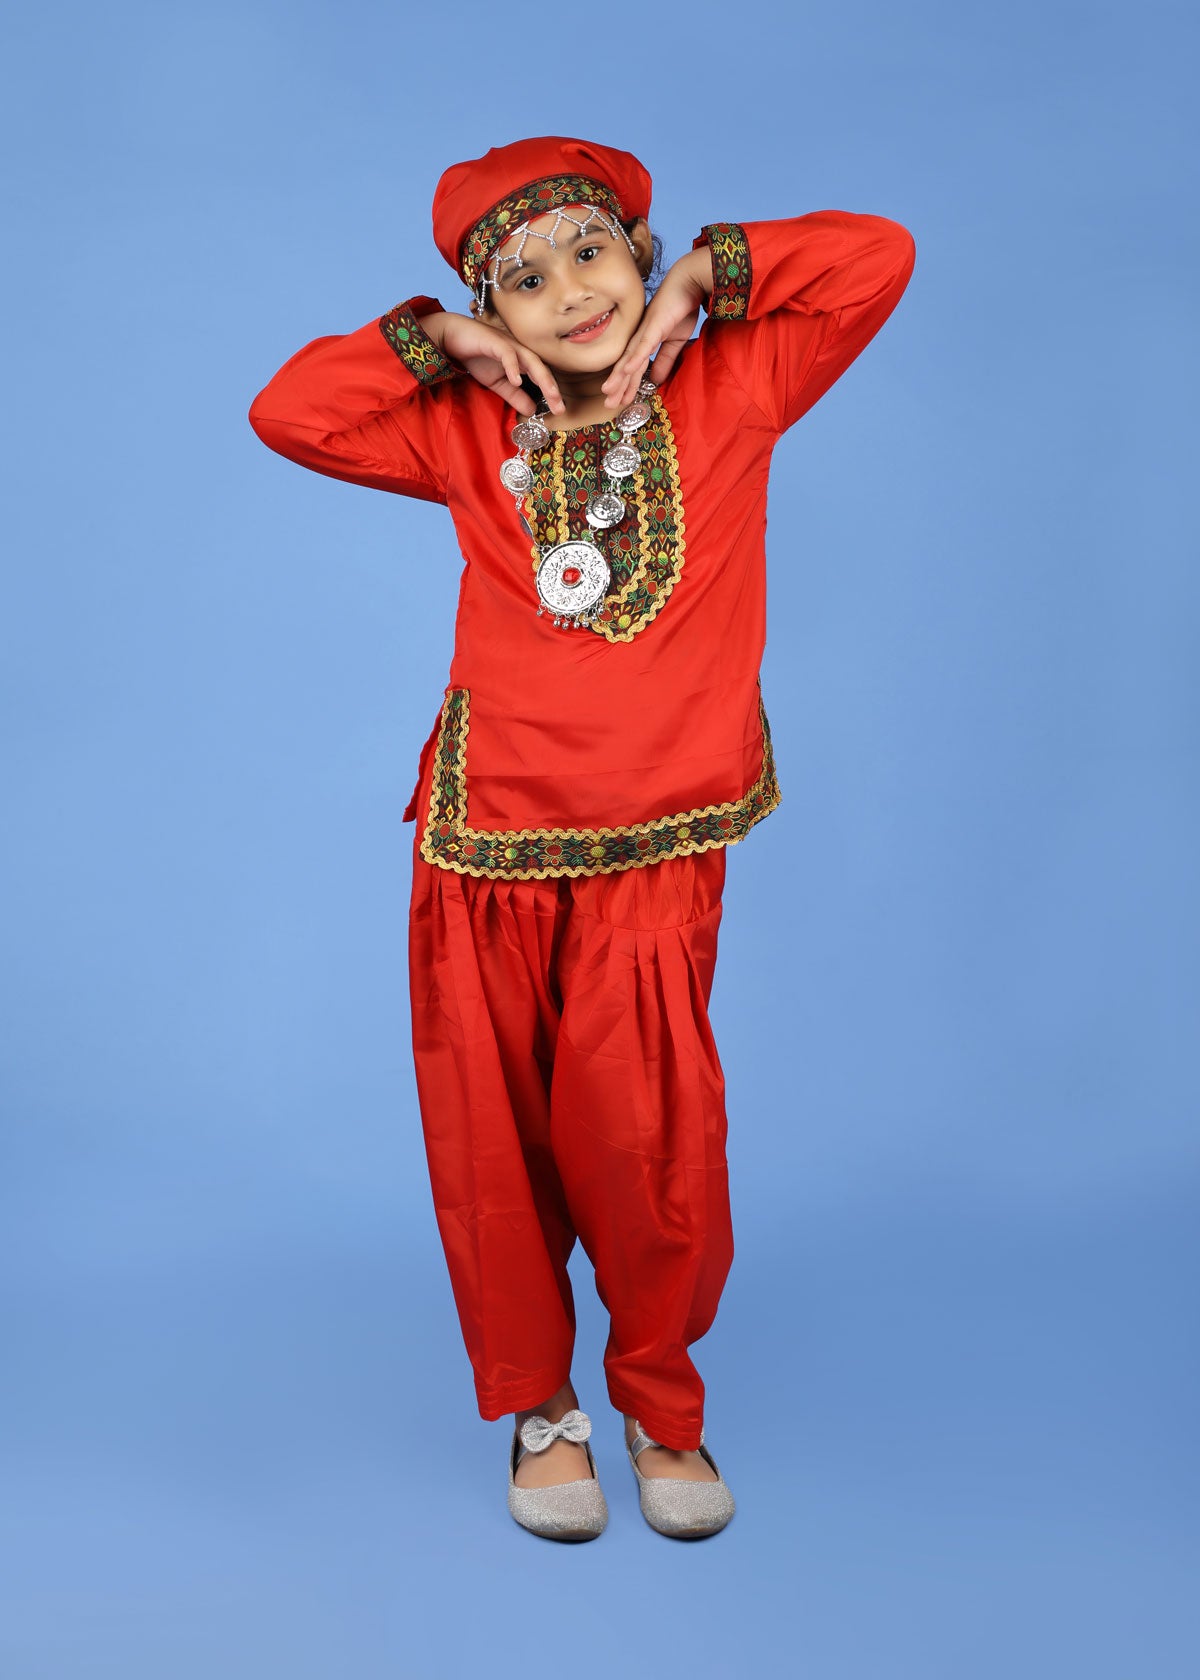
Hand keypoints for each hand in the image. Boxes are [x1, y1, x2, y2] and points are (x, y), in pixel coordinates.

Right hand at [422, 312, 563, 414]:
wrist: (453, 337)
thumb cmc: (476, 356)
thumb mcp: (497, 383)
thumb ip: (514, 396)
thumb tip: (531, 411)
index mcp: (522, 360)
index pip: (541, 377)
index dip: (551, 393)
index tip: (560, 411)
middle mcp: (519, 351)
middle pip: (541, 369)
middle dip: (552, 388)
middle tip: (560, 407)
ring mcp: (508, 344)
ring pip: (530, 360)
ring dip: (542, 377)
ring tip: (551, 394)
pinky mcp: (494, 341)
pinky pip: (507, 353)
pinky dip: (513, 366)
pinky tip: (516, 381)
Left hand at [601, 248, 713, 408]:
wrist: (688, 282)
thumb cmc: (681, 308)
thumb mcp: (675, 341)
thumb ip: (665, 360)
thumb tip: (656, 379)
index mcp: (645, 341)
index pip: (634, 368)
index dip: (627, 386)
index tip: (620, 402)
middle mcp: (640, 337)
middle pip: (627, 367)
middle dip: (618, 387)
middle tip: (608, 405)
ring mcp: (645, 331)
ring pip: (630, 359)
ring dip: (619, 377)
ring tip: (608, 393)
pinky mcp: (654, 326)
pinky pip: (643, 346)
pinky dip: (634, 359)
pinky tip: (626, 371)